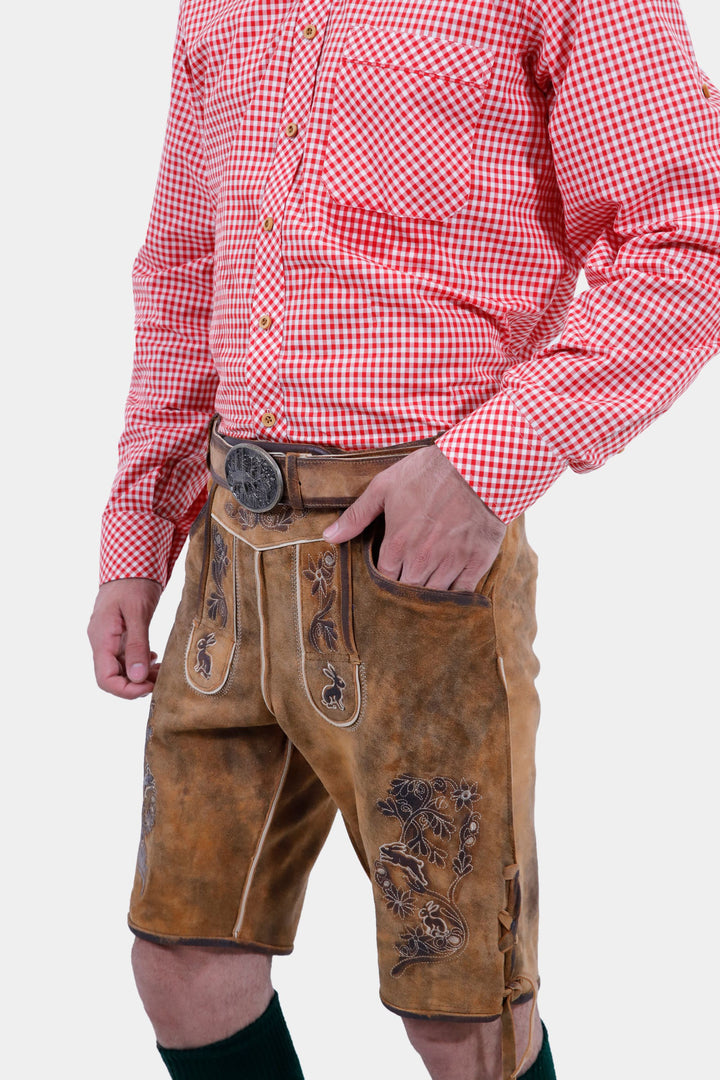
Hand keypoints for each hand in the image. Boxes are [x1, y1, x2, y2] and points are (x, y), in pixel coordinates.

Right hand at [88, 578, 162, 698]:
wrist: (131, 563)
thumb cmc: (133, 583)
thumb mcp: (138, 613)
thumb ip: (137, 645)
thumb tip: (137, 677)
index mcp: (102, 638)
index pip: (105, 679)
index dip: (126, 690)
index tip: (149, 687)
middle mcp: (101, 642)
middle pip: (113, 677)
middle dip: (137, 684)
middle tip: (161, 679)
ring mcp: (109, 639)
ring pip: (121, 669)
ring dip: (141, 675)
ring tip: (162, 670)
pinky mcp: (118, 635)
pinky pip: (126, 657)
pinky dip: (140, 663)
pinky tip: (153, 658)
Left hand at [323, 444, 506, 590]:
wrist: (478, 466)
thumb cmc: (429, 472)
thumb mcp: (385, 486)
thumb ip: (356, 515)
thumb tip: (328, 537)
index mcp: (398, 544)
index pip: (384, 579)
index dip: (384, 579)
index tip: (388, 573)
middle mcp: (422, 559)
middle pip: (407, 592)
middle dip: (403, 591)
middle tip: (405, 581)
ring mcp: (451, 563)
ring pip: (433, 595)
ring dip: (427, 594)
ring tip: (425, 587)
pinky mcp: (476, 562)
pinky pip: (462, 592)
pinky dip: (455, 595)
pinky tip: (451, 588)